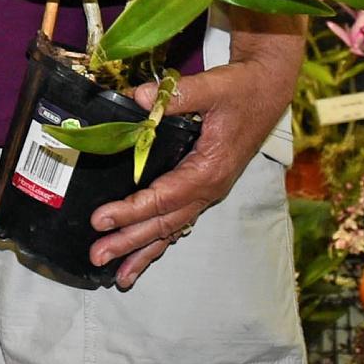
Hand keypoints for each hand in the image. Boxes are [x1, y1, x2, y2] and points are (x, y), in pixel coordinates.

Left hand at [88, 51, 293, 288]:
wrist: (266, 89)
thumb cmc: (242, 89)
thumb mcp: (215, 87)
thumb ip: (179, 94)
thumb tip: (139, 98)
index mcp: (209, 169)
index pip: (164, 198)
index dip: (131, 210)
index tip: (101, 220)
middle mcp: (208, 187)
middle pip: (165, 222)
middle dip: (130, 242)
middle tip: (97, 256)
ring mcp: (206, 190)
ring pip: (172, 228)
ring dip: (144, 251)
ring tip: (119, 276)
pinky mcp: (202, 186)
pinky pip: (178, 219)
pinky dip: (159, 240)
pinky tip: (142, 256)